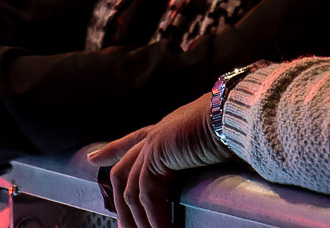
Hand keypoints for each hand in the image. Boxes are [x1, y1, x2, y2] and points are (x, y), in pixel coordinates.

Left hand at [86, 92, 236, 227]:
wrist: (236, 112)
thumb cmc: (233, 124)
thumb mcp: (212, 141)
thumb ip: (202, 153)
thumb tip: (216, 161)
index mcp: (166, 129)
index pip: (132, 140)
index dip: (112, 149)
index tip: (93, 158)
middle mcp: (155, 135)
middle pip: (123, 172)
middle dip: (120, 205)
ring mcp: (154, 145)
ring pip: (132, 191)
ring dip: (139, 221)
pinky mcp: (158, 157)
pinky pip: (149, 196)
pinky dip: (156, 219)